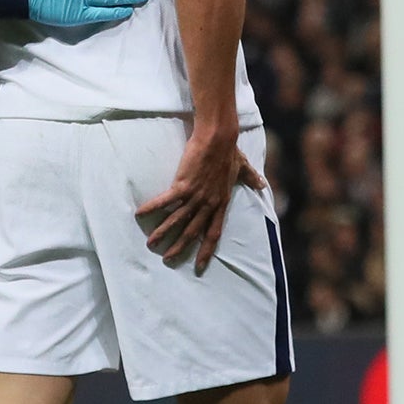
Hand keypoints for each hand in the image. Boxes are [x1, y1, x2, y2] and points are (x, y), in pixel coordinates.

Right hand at [136, 128, 266, 271]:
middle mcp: (208, 203)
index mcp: (221, 202)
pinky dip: (153, 208)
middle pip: (192, 232)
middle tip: (168, 260)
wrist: (219, 138)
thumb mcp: (242, 168)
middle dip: (179, 247)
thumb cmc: (230, 151)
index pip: (214, 232)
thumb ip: (251, 178)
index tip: (200, 265)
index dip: (206, 250)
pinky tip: (140, 215)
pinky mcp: (183, 184)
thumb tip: (262, 185)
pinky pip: (165, 201)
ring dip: (163, 233)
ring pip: (177, 220)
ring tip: (152, 244)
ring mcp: (196, 195)